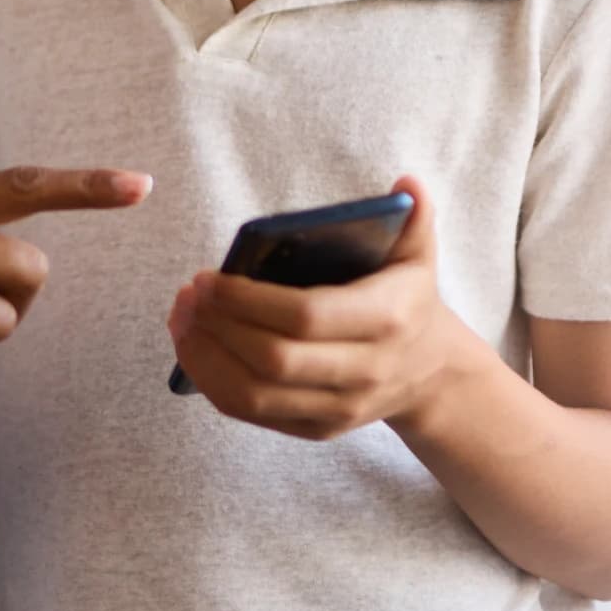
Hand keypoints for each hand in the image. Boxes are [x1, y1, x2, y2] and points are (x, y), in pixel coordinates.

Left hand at [165, 177, 472, 441]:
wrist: (430, 373)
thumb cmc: (410, 298)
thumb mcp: (421, 254)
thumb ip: (418, 216)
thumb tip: (407, 182)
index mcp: (386, 320)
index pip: (306, 316)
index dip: (250, 300)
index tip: (209, 277)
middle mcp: (363, 372)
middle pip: (274, 361)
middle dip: (220, 327)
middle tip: (187, 294)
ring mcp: (338, 408)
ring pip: (256, 396)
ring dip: (207, 359)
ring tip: (180, 320)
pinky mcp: (316, 429)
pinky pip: (254, 415)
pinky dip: (215, 385)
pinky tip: (193, 351)